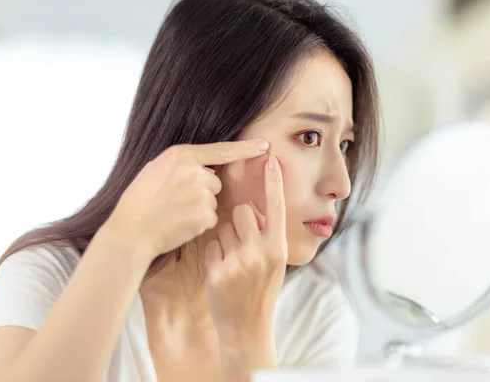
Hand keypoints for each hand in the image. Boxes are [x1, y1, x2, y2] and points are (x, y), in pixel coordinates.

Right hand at [102, 139, 269, 258]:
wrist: (131, 230)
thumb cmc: (139, 201)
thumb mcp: (156, 170)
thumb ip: (182, 164)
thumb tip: (203, 166)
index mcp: (181, 155)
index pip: (220, 149)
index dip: (245, 148)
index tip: (265, 146)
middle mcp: (194, 171)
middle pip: (214, 181)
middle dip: (202, 191)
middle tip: (176, 201)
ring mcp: (200, 193)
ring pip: (212, 201)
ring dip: (199, 208)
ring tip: (174, 213)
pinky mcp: (204, 215)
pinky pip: (210, 218)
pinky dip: (198, 224)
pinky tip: (179, 224)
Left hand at [205, 155, 286, 373]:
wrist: (247, 329)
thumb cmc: (261, 291)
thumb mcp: (274, 264)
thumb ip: (267, 237)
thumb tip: (254, 210)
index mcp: (278, 249)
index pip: (277, 208)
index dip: (274, 182)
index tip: (271, 159)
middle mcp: (261, 254)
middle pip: (242, 212)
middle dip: (238, 219)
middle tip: (241, 239)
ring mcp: (239, 263)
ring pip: (223, 228)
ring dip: (224, 238)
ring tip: (232, 261)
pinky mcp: (219, 273)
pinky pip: (210, 246)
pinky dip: (213, 255)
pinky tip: (221, 272)